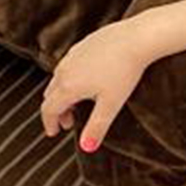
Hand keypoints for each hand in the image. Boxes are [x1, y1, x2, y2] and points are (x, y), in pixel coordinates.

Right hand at [40, 20, 151, 152]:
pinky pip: (69, 64)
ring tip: (79, 103)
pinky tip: (88, 79)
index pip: (48, 109)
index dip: (49, 123)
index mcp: (68, 86)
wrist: (137, 38)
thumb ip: (97, 127)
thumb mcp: (111, 104)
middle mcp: (64, 69)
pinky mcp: (83, 44)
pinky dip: (71, 77)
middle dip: (57, 111)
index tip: (54, 133)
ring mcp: (72, 55)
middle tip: (69, 122)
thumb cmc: (125, 71)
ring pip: (58, 78)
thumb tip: (86, 147)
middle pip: (51, 94)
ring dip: (63, 93)